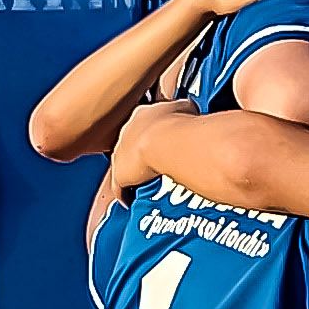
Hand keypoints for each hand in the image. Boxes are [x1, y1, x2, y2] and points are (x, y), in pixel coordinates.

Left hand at [97, 98, 195, 223]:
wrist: (166, 143)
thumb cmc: (180, 124)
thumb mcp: (186, 108)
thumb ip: (182, 110)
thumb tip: (189, 111)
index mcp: (143, 114)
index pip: (146, 124)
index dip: (156, 133)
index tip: (165, 140)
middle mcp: (127, 132)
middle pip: (132, 142)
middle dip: (143, 151)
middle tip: (158, 161)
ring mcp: (120, 153)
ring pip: (125, 163)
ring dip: (135, 171)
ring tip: (150, 181)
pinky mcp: (119, 175)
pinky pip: (121, 187)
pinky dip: (127, 194)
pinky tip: (136, 200)